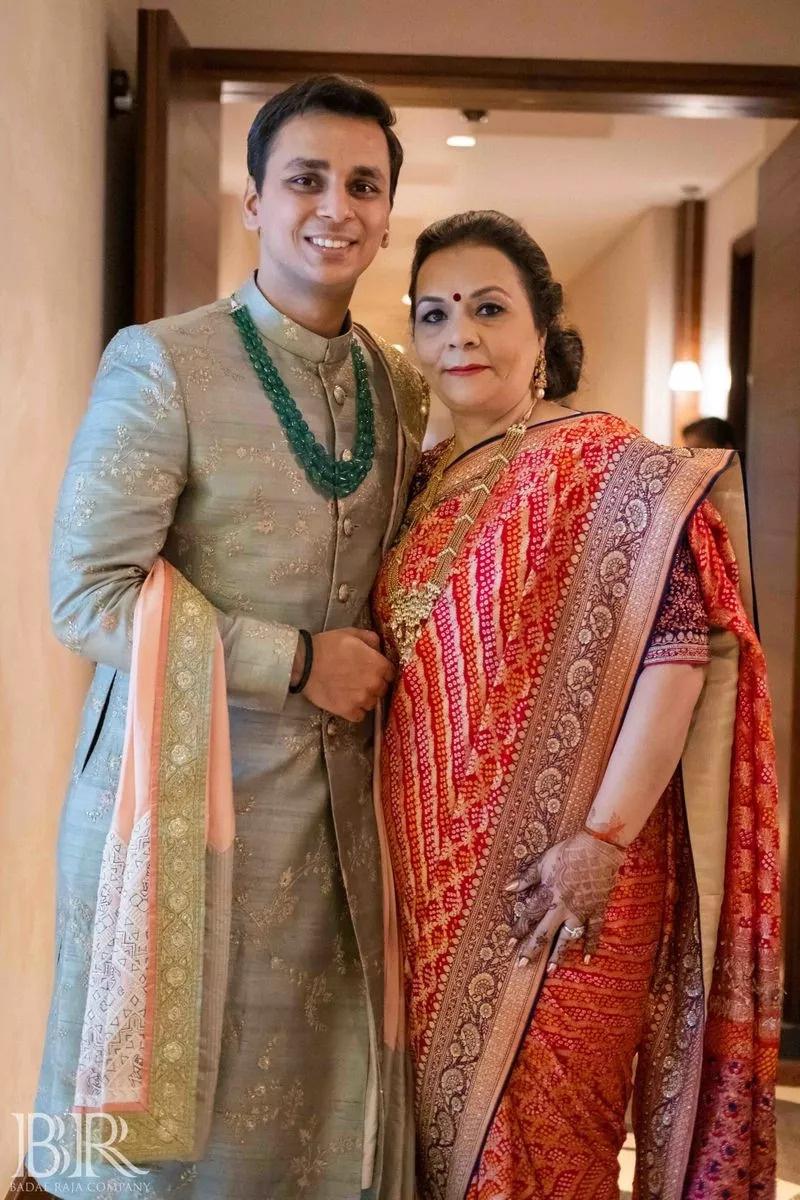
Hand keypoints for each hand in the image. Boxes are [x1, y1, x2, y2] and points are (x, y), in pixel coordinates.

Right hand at [298, 628, 393, 721]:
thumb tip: (378, 647)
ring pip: (372, 703)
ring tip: (351, 691)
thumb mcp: (351, 633)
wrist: (305, 664)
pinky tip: (346, 701)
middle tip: (359, 680)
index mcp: (378, 665)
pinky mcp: (348, 711)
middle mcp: (374, 684)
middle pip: (382, 689)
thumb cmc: (328, 646)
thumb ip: (370, 639)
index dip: (382, 671)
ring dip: (364, 698)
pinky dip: (355, 711)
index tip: (373, 670)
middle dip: (374, 685)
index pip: (391, 673)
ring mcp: (361, 700)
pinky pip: (359, 716)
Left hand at [504, 830, 624, 971]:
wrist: (598, 848)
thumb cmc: (568, 852)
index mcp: (549, 894)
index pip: (529, 916)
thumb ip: (526, 878)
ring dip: (558, 954)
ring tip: (550, 970)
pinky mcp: (597, 909)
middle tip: (521, 964)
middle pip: (544, 933)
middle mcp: (563, 907)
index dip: (518, 929)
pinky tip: (586, 959)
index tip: (509, 942)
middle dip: (532, 949)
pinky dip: (591, 945)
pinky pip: (594, 931)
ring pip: (567, 938)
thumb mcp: (543, 862)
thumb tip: (507, 887)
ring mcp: (581, 911)